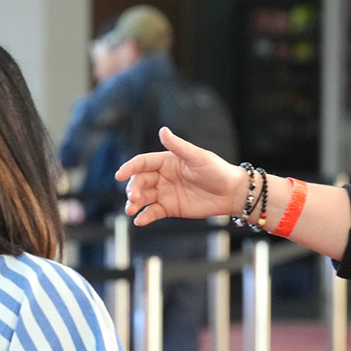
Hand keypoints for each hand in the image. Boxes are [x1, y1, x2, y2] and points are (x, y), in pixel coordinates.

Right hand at [115, 127, 240, 225]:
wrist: (231, 193)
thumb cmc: (217, 171)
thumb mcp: (197, 157)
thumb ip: (178, 146)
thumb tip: (162, 130)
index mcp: (166, 161)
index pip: (142, 163)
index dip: (129, 168)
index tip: (119, 175)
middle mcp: (162, 177)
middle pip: (140, 181)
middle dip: (133, 189)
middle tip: (133, 198)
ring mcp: (165, 193)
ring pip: (143, 198)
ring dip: (134, 203)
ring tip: (131, 210)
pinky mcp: (171, 208)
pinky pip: (153, 212)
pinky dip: (145, 216)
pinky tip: (141, 220)